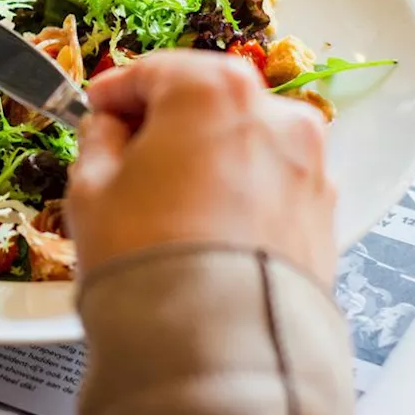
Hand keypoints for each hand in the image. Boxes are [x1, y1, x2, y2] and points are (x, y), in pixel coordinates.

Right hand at [67, 50, 337, 286]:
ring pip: (244, 141)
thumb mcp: (90, 188)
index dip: (115, 91)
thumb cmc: (149, 259)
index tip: (97, 109)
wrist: (217, 345)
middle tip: (127, 153)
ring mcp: (307, 163)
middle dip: (167, 121)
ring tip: (168, 201)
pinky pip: (270, 184)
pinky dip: (241, 192)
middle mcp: (273, 113)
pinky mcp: (323, 212)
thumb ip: (98, 139)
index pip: (153, 69)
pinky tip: (206, 228)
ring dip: (208, 156)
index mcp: (211, 89)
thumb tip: (108, 129)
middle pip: (207, 99)